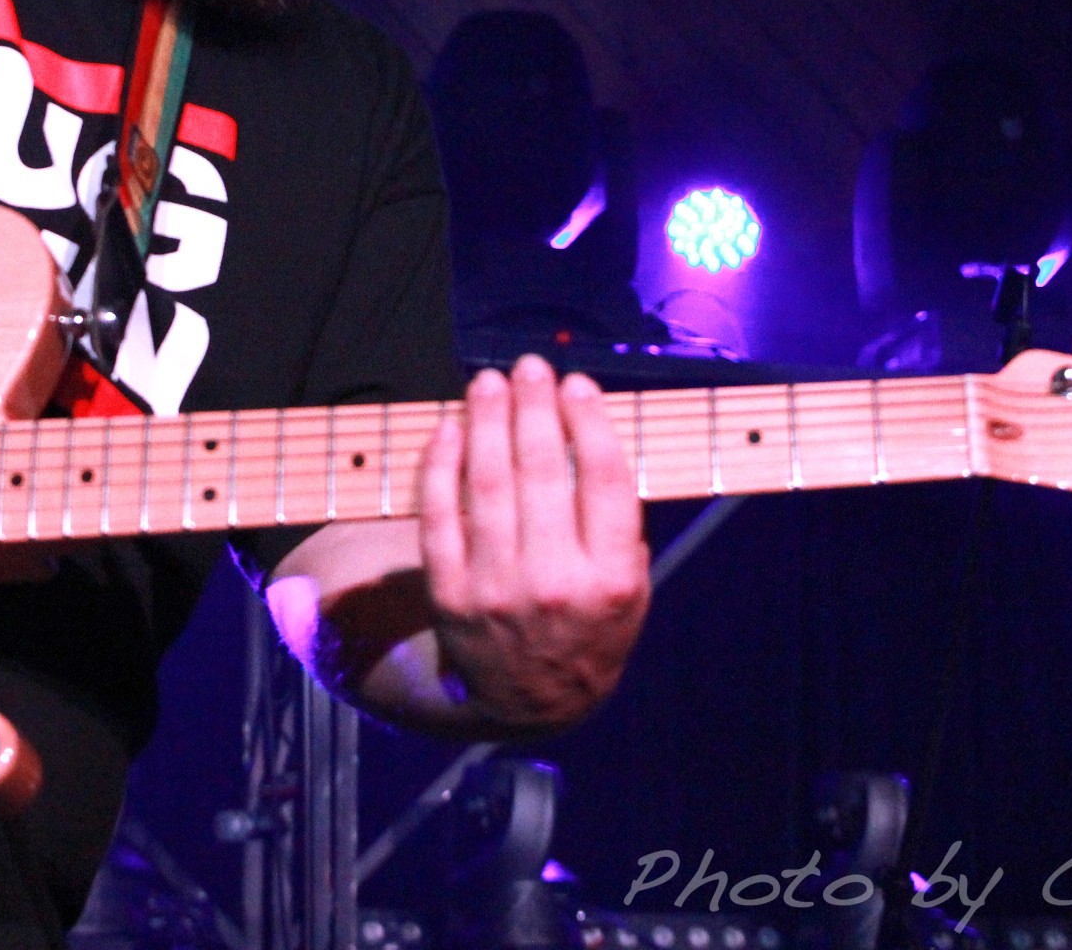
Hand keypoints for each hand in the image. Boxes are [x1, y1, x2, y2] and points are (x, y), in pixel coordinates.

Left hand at [416, 356, 649, 732]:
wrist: (533, 702)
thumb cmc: (589, 628)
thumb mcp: (632, 589)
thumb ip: (618, 523)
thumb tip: (591, 432)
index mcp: (610, 579)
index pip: (602, 480)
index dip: (588, 422)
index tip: (577, 384)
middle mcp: (554, 584)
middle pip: (542, 472)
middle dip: (533, 407)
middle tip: (529, 368)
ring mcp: (496, 590)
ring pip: (488, 485)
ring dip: (487, 422)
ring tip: (489, 383)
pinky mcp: (450, 594)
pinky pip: (440, 515)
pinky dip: (441, 466)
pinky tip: (450, 429)